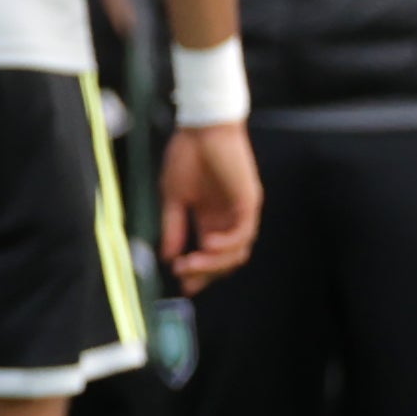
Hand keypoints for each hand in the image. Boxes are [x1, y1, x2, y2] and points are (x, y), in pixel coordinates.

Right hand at [160, 119, 260, 290]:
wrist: (201, 128)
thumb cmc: (187, 156)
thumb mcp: (173, 197)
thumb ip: (173, 226)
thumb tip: (167, 256)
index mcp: (211, 218)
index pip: (209, 254)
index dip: (199, 273)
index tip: (183, 287)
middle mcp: (229, 218)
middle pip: (225, 259)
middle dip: (205, 273)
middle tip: (184, 277)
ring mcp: (241, 211)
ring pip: (237, 251)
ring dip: (215, 263)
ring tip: (190, 264)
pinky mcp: (249, 201)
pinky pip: (243, 233)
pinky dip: (227, 244)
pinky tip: (208, 245)